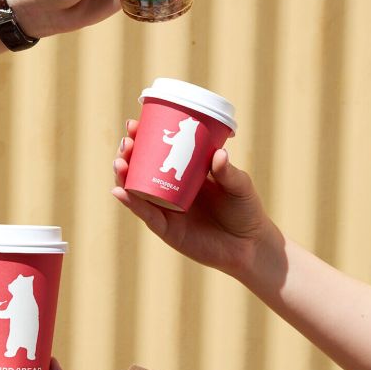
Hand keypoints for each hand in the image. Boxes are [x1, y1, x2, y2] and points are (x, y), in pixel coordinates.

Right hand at [112, 120, 277, 280]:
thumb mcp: (239, 185)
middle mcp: (170, 190)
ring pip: (136, 191)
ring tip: (120, 163)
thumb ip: (228, 172)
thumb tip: (219, 154)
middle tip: (127, 143)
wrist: (250, 245)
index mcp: (184, 172)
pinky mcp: (167, 230)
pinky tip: (120, 191)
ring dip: (123, 176)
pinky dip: (132, 203)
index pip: (158, 151)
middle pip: (140, 169)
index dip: (142, 138)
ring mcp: (166, 210)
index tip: (133, 124)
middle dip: (128, 154)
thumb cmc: (245, 210)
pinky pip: (146, 215)